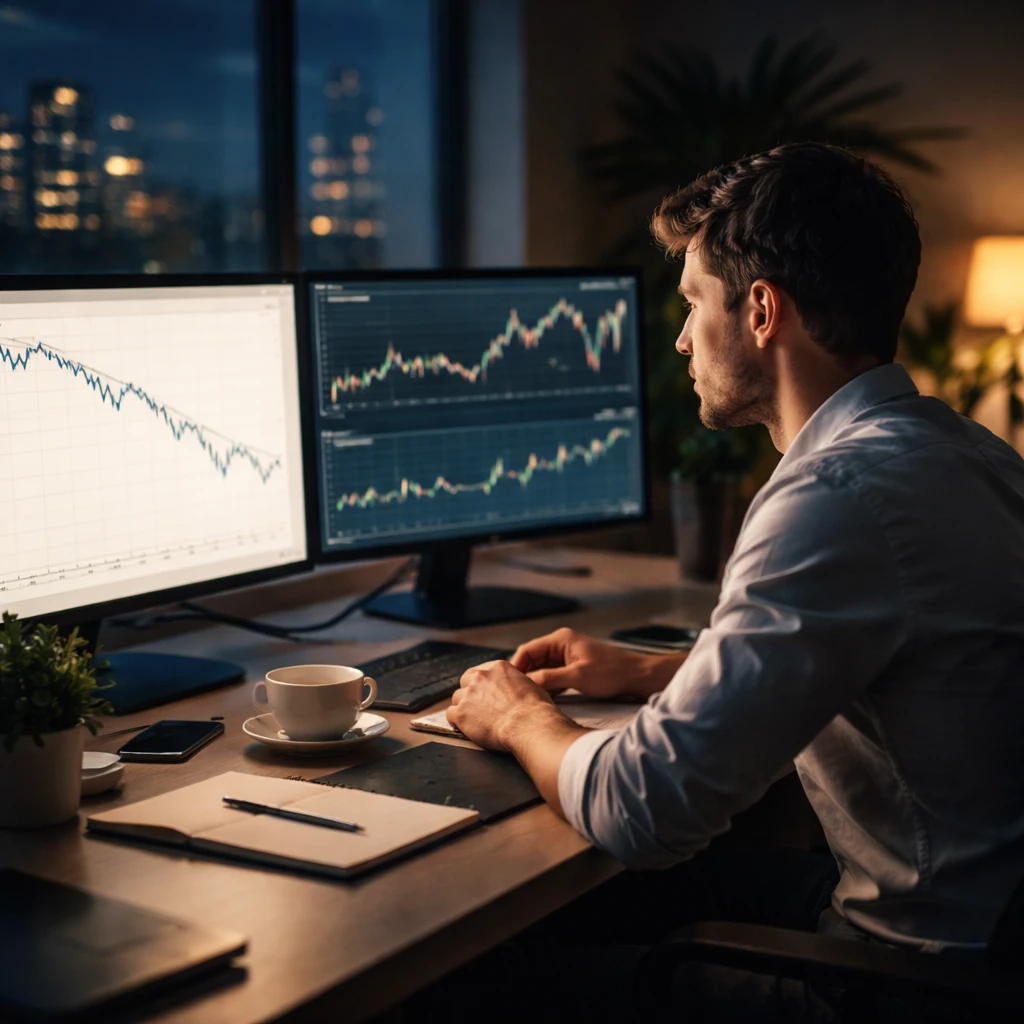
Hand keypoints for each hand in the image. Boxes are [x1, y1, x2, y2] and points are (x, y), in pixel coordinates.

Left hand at [449, 659, 560, 750]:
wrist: (527, 724)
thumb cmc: (535, 708)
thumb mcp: (530, 685)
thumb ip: (516, 683)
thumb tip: (516, 690)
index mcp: (497, 668)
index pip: (480, 671)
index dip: (480, 683)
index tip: (483, 692)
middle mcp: (480, 677)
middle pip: (465, 682)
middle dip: (470, 693)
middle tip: (477, 705)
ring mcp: (468, 695)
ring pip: (457, 699)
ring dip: (464, 707)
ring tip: (475, 719)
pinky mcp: (461, 714)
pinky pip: (450, 714)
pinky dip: (457, 721)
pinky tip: (466, 727)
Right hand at [510, 627, 683, 699]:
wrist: (636, 676)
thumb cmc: (610, 674)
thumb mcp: (577, 677)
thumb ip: (549, 678)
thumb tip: (525, 683)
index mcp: (561, 639)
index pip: (527, 650)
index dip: (516, 667)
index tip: (509, 685)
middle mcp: (561, 643)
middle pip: (532, 658)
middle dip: (523, 675)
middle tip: (514, 694)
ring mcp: (567, 654)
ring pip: (541, 667)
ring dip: (534, 681)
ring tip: (524, 697)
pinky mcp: (573, 666)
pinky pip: (552, 673)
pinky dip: (546, 684)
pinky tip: (542, 698)